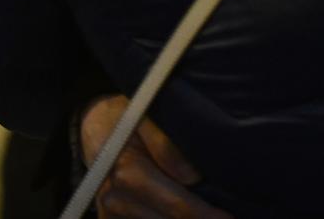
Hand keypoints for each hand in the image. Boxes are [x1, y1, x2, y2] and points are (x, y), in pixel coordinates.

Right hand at [80, 95, 233, 218]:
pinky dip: (163, 218)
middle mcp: (116, 199)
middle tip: (228, 217)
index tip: (230, 217)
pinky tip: (187, 212)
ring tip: (212, 213)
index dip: (207, 215)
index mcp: (128, 172)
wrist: (93, 126)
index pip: (176, 205)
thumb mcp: (145, 114)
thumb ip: (166, 142)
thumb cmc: (126, 115)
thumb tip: (192, 177)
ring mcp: (111, 213)